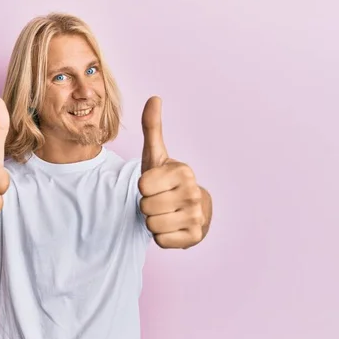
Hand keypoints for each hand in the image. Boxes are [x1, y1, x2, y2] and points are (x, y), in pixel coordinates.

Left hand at [138, 96, 205, 248]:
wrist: (188, 209)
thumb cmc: (166, 180)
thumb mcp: (156, 156)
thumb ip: (152, 128)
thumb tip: (154, 97)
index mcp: (183, 172)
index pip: (141, 186)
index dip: (143, 187)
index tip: (155, 185)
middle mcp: (194, 193)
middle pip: (145, 206)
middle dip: (147, 206)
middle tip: (160, 200)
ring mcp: (197, 216)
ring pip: (151, 225)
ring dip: (153, 221)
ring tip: (165, 213)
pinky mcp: (195, 237)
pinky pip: (161, 240)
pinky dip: (162, 237)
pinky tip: (172, 227)